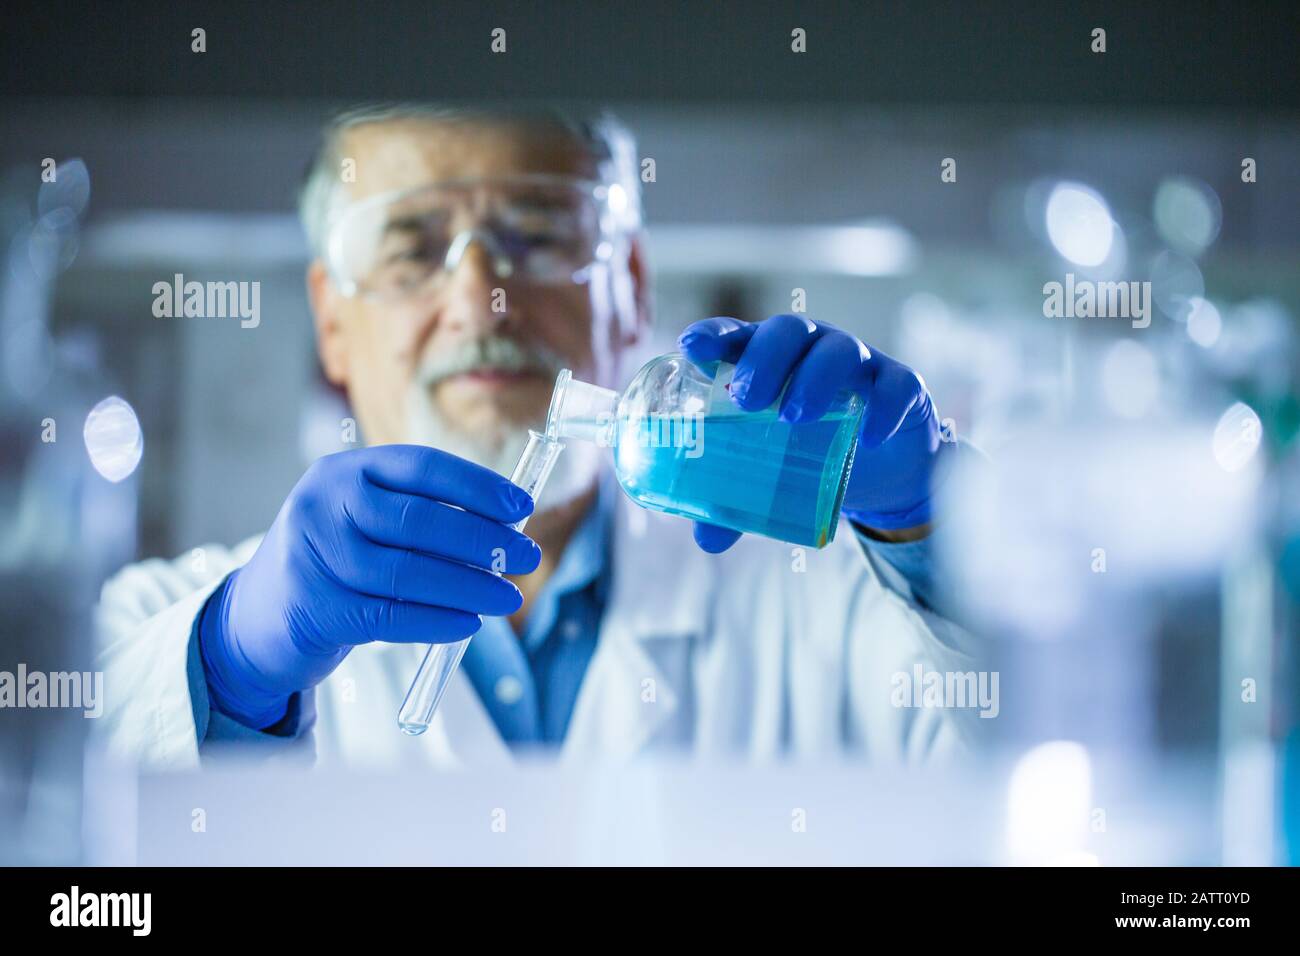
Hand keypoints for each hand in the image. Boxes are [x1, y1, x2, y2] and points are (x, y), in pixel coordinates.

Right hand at [199, 445, 541, 728]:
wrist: (260, 614)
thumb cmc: (335, 560)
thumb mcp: (363, 518)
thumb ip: (420, 513)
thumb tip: (505, 526)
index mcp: (345, 471)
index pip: (421, 467)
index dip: (477, 486)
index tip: (522, 506)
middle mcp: (324, 505)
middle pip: (420, 521)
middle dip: (483, 540)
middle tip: (527, 556)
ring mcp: (315, 557)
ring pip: (408, 573)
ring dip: (469, 586)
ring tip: (509, 597)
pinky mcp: (316, 608)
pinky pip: (391, 615)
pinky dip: (437, 620)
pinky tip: (470, 623)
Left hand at [677, 314, 941, 552]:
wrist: (884, 471)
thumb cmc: (812, 454)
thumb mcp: (771, 477)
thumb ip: (736, 502)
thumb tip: (706, 540)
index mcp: (768, 361)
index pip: (736, 335)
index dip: (713, 336)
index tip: (691, 348)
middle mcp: (810, 350)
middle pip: (787, 332)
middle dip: (763, 360)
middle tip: (746, 399)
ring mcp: (858, 364)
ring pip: (839, 351)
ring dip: (814, 379)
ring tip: (794, 418)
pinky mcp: (899, 384)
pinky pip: (895, 385)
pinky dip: (883, 408)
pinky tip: (868, 438)